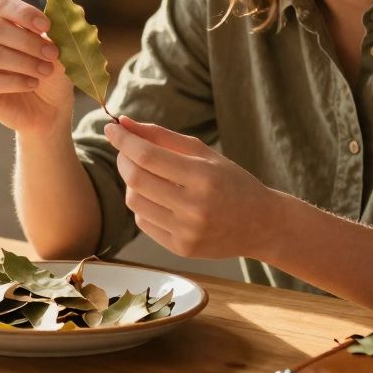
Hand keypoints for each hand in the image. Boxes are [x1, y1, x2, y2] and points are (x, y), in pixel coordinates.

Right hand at [0, 0, 74, 136]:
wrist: (50, 109)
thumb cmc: (52, 74)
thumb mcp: (60, 51)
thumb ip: (57, 32)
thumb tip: (68, 12)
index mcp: (2, 21)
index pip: (2, 5)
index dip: (23, 13)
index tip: (46, 26)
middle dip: (28, 41)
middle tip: (52, 54)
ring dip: (25, 62)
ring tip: (46, 71)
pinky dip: (15, 82)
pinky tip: (32, 84)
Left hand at [103, 116, 279, 259]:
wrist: (261, 225)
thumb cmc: (230, 182)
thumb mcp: (204, 153)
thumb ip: (163, 136)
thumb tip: (123, 123)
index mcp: (203, 177)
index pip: (147, 156)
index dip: (124, 140)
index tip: (111, 128)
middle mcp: (194, 207)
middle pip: (136, 179)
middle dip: (123, 159)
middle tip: (126, 150)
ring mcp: (187, 232)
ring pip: (134, 202)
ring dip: (132, 183)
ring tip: (147, 175)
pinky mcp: (181, 249)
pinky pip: (143, 222)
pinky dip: (143, 205)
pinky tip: (159, 199)